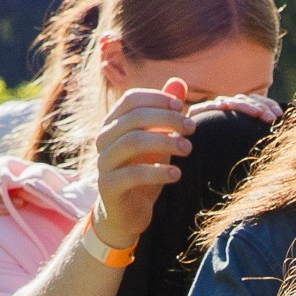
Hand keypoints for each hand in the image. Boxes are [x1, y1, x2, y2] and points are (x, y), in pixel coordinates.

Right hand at [92, 80, 195, 252]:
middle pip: (133, 118)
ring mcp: (103, 163)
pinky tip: (176, 174)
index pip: (131, 99)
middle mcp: (103, 139)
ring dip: (164, 142)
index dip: (157, 98)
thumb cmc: (143, 172)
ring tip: (188, 148)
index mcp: (113, 124)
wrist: (127, 213)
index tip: (182, 106)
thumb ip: (166, 113)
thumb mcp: (159, 140)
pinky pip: (132, 174)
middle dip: (167, 119)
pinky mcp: (108, 186)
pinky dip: (157, 172)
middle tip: (192, 128)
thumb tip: (179, 82)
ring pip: (131, 142)